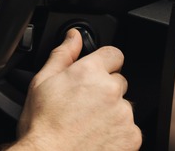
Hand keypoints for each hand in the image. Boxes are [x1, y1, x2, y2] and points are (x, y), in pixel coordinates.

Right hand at [5, 29, 141, 150]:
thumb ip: (63, 54)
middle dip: (105, 90)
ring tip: (88, 125)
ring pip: (124, 106)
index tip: (96, 75)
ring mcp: (124, 115)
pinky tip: (97, 138)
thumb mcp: (42, 82)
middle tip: (84, 106)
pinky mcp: (132, 136)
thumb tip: (73, 36)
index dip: (104, 63)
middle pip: (118, 82)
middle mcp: (111, 90)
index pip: (114, 54)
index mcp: (90, 72)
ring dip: (112, 112)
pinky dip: (118, 133)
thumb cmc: (43, 126)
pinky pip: (130, 129)